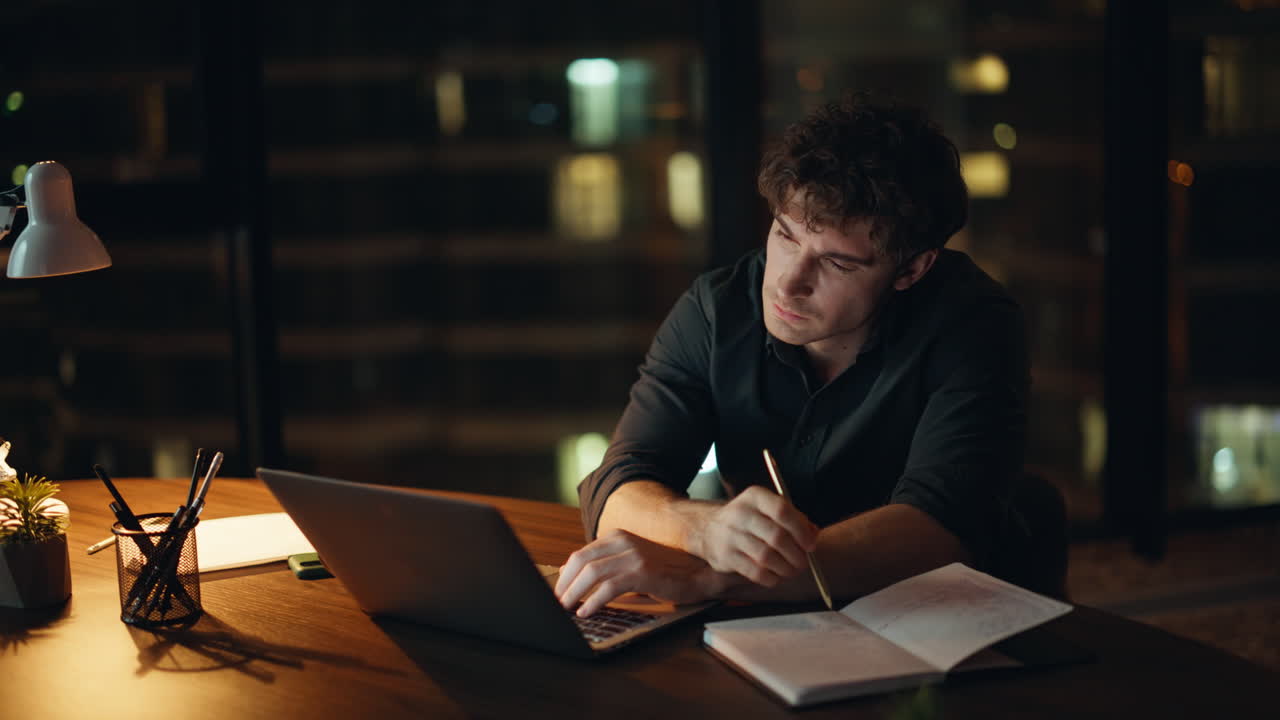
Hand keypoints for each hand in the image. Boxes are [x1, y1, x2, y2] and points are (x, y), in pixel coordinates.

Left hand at [555, 529, 727, 617]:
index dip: (565, 575)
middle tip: (555, 603)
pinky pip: (609, 586)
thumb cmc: (666, 571)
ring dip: (574, 593)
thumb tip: (577, 580)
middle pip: (580, 561)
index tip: (556, 592)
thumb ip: (609, 565)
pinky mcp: (642, 571)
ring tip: (565, 609)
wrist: (699, 573)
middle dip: (564, 584)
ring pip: (591, 572)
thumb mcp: (633, 561)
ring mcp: (633, 555)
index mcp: (617, 537)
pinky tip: (586, 611)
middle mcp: (623, 541)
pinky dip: (593, 601)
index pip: (580, 554)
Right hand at [687, 485, 818, 586]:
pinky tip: (775, 577)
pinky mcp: (724, 556)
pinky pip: (754, 572)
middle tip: (803, 563)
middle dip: (796, 555)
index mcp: (755, 497)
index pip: (782, 510)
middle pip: (776, 536)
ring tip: (791, 571)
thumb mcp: (768, 510)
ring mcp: (730, 535)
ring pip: (766, 557)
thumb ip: (794, 519)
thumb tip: (813, 535)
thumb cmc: (749, 521)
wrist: (709, 529)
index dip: (801, 530)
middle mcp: (740, 513)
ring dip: (785, 569)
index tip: (810, 545)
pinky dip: (770, 578)